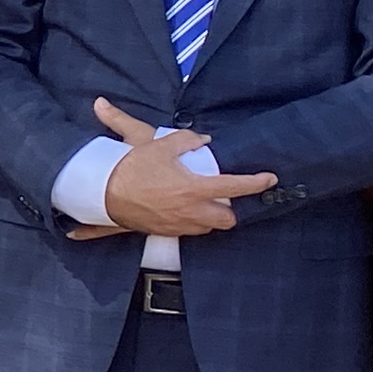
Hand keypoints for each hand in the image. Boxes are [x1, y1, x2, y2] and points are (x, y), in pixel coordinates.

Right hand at [77, 99, 275, 239]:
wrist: (103, 192)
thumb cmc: (131, 169)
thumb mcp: (159, 145)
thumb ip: (186, 140)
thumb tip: (202, 140)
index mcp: (194, 188)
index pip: (235, 187)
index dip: (256, 184)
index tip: (269, 179)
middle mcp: (191, 210)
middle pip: (228, 220)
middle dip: (231, 210)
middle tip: (226, 197)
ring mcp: (178, 224)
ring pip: (209, 228)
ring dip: (212, 217)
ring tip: (203, 203)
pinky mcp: (165, 231)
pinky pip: (189, 230)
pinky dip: (193, 222)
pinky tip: (183, 209)